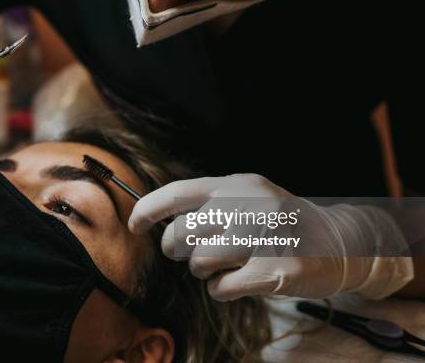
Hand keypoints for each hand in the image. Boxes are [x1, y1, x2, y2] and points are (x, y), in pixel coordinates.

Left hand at [129, 174, 412, 300]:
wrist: (340, 240)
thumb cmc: (281, 221)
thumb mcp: (248, 197)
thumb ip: (210, 203)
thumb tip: (160, 222)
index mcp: (237, 185)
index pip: (179, 192)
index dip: (148, 210)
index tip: (134, 225)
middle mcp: (249, 205)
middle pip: (184, 233)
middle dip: (176, 249)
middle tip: (190, 255)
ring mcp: (265, 237)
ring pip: (200, 261)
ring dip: (202, 270)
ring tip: (219, 267)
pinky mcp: (278, 270)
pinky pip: (223, 287)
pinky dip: (221, 290)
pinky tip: (234, 283)